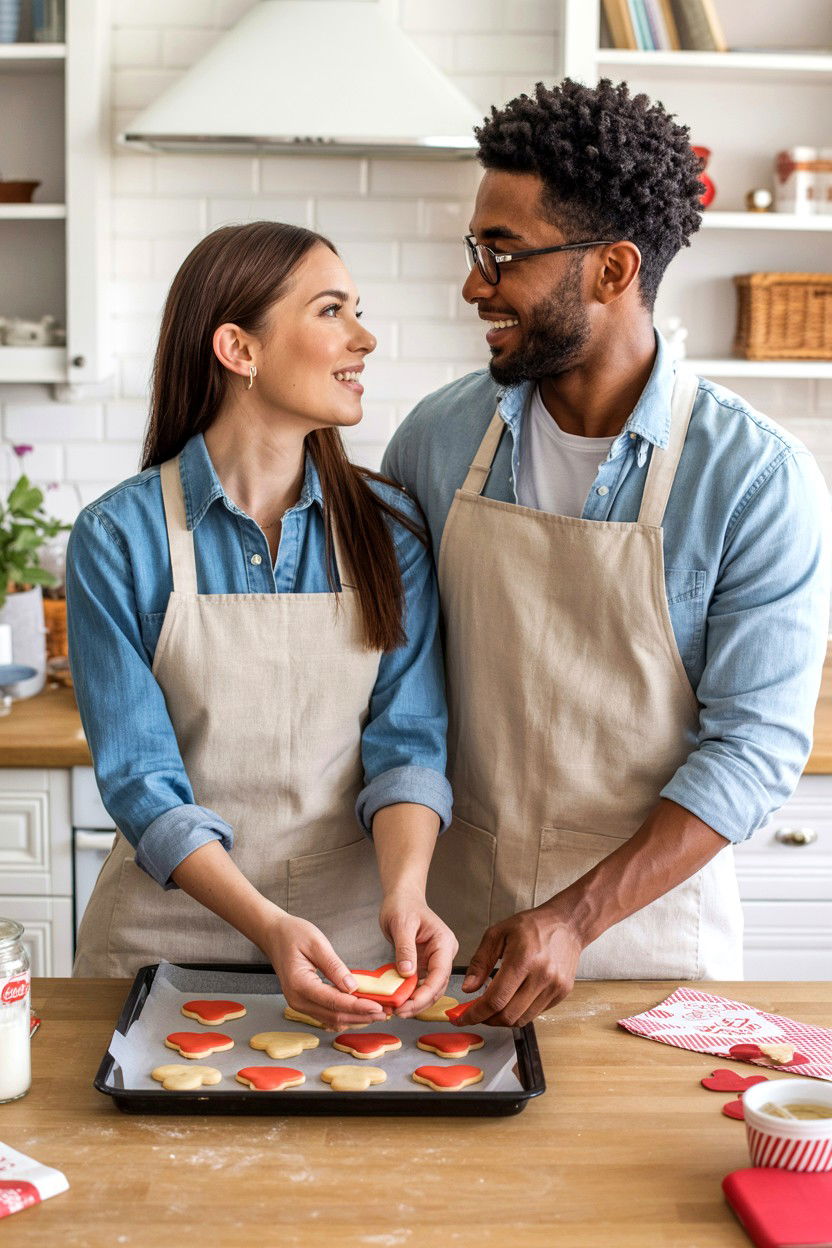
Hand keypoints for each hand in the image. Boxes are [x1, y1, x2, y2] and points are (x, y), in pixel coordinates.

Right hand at [260, 912, 388, 1031]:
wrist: (273, 935)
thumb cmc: (292, 934)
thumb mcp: (317, 944)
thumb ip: (334, 967)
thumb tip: (352, 987)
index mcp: (299, 984)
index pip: (334, 1002)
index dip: (358, 1007)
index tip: (378, 1006)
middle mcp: (297, 1000)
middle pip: (334, 1016)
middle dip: (362, 1016)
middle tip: (385, 1013)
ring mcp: (299, 1004)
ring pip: (332, 1019)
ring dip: (356, 1018)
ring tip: (378, 1013)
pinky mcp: (304, 1003)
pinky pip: (327, 1015)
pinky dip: (345, 1015)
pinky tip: (361, 1010)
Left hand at [378, 889, 457, 1018]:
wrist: (401, 897)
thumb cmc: (403, 904)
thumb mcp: (401, 924)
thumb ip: (405, 949)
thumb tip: (407, 974)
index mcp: (444, 942)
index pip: (440, 974)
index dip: (425, 993)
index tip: (408, 1005)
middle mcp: (444, 953)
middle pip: (437, 986)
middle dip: (419, 1002)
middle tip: (399, 1012)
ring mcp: (435, 960)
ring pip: (430, 989)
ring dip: (415, 1002)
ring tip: (396, 1010)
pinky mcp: (425, 964)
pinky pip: (421, 984)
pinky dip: (410, 994)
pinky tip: (398, 1001)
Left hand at [457, 905, 584, 1027]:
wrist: (567, 924)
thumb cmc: (532, 925)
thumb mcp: (498, 934)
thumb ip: (480, 962)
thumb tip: (468, 989)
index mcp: (523, 959)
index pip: (495, 999)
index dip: (475, 1013)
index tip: (463, 1018)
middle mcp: (542, 976)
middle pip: (508, 1015)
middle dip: (487, 1019)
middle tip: (475, 1013)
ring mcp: (554, 987)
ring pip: (522, 1019)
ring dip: (502, 1019)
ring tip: (492, 1008)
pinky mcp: (562, 993)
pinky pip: (535, 1013)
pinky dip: (519, 1012)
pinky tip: (512, 1000)